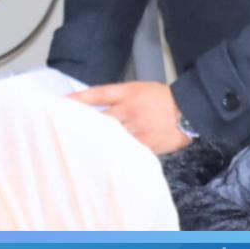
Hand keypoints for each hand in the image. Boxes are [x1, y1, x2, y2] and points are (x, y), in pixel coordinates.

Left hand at [69, 81, 191, 153]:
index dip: (78, 98)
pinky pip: (126, 149)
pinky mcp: (146, 143)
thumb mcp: (138, 89)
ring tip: (78, 148)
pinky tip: (103, 160)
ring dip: (97, 142)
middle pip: (100, 118)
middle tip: (64, 131)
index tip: (61, 103)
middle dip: (84, 125)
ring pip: (111, 136)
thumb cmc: (161, 99)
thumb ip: (118, 98)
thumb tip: (94, 107)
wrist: (188, 110)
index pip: (97, 94)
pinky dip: (115, 154)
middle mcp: (130, 109)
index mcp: (127, 93)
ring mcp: (137, 127)